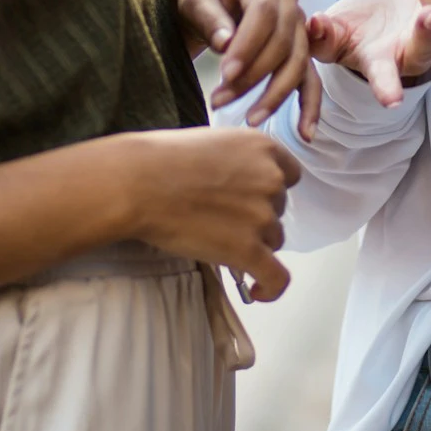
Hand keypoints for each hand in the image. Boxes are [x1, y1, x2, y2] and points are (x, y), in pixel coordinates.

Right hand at [126, 126, 301, 301]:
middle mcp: (271, 180)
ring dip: (254, 244)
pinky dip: (271, 287)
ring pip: (273, 239)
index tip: (255, 198)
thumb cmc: (164, 158)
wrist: (141, 182)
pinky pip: (276, 278)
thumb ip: (239, 160)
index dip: (271, 189)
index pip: (289, 175)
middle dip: (256, 215)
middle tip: (221, 219)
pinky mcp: (249, 250)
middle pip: (278, 209)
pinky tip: (258, 289)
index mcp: (263, 148)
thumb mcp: (214, 141)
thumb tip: (238, 181)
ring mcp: (262, 216)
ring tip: (219, 244)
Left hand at [162, 0, 318, 141]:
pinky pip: (309, 76)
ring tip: (248, 120)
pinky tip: (306, 133)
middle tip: (220, 101)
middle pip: (282, 41)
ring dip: (274, 95)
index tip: (224, 75)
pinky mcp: (298, 45)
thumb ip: (210, 18)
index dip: (247, 46)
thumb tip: (225, 44)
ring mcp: (298, 20)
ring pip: (297, 62)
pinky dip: (310, 105)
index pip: (263, 11)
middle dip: (254, 76)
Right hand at [307, 0, 430, 107]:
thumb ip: (322, 35)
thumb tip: (312, 21)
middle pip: (427, 45)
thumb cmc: (354, 35)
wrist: (380, 24)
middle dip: (429, 32)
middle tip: (429, 14)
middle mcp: (417, 53)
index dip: (388, 88)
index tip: (392, 101)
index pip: (386, 78)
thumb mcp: (332, 37)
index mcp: (384, 63)